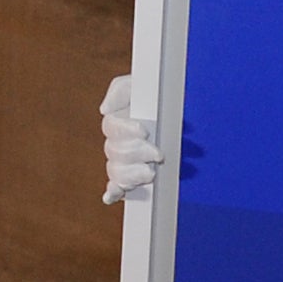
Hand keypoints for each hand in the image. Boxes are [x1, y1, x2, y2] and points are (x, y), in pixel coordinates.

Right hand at [102, 73, 163, 203]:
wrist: (178, 116)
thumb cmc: (157, 99)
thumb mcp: (139, 85)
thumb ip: (120, 91)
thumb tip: (104, 109)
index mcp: (117, 123)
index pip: (111, 128)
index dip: (126, 131)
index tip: (144, 131)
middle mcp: (117, 144)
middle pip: (115, 152)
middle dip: (137, 153)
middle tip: (158, 154)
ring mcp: (123, 163)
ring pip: (115, 171)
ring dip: (131, 174)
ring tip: (150, 173)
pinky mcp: (131, 178)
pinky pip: (115, 187)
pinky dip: (112, 192)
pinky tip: (111, 196)